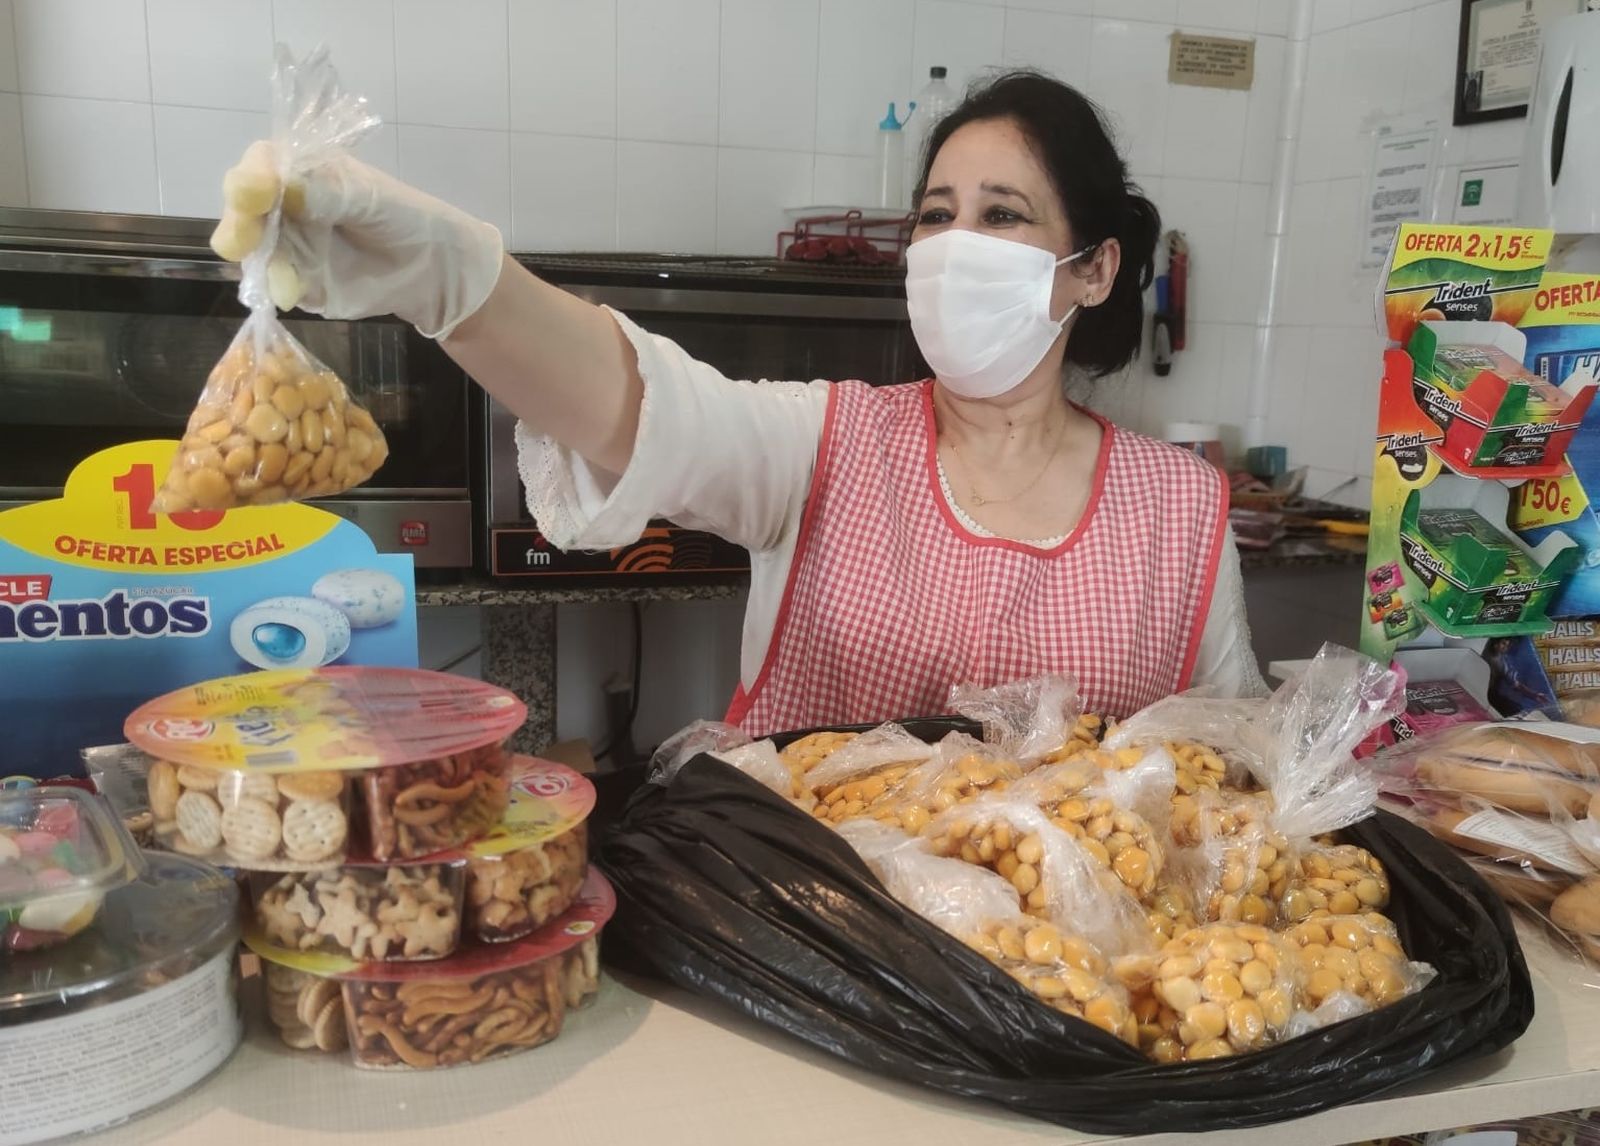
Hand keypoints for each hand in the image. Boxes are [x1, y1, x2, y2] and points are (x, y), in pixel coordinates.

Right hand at [212, 141, 503, 339]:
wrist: (434, 270)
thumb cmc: (405, 218)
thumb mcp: (369, 197)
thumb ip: (325, 193)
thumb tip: (280, 187)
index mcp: (301, 169)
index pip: (261, 164)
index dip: (250, 178)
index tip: (250, 194)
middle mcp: (284, 203)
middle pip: (244, 207)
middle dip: (240, 223)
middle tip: (238, 242)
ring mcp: (287, 243)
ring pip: (253, 248)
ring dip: (259, 262)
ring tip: (282, 276)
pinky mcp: (297, 280)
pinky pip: (276, 283)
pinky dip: (279, 287)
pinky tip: (292, 292)